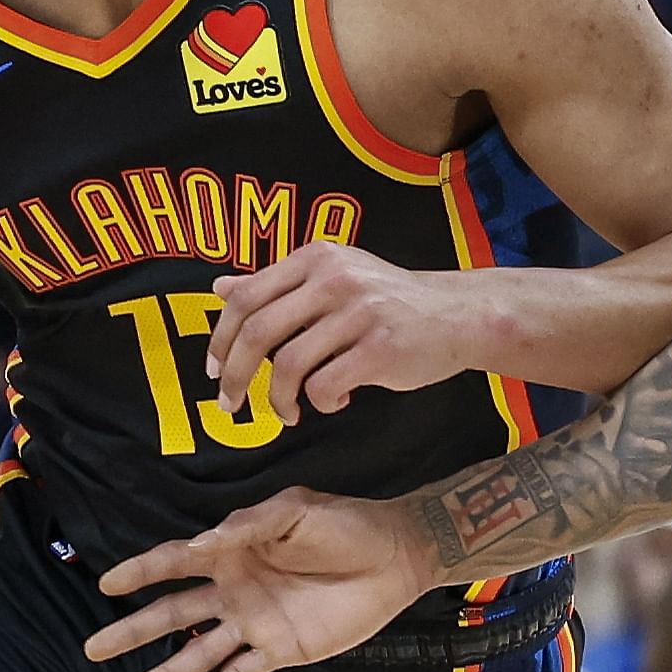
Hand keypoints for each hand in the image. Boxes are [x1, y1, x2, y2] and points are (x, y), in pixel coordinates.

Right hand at [88, 490, 435, 671]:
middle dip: (134, 631)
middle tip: (94, 649)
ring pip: (199, 651)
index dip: (140, 572)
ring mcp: (255, 623)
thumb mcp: (297, 510)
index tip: (106, 584)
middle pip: (174, 613)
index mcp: (232, 551)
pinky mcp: (281, 650)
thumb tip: (199, 547)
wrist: (395, 559)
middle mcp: (233, 590)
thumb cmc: (345, 526)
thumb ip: (248, 526)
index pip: (175, 563)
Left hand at [203, 244, 482, 424]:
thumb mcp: (332, 279)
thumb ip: (277, 285)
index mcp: (315, 258)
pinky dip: (322, 402)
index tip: (214, 370)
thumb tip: (220, 288)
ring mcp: (358, 312)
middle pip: (259, 331)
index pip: (245, 297)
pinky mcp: (381, 347)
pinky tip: (338, 399)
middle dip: (235, 375)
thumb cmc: (387, 301)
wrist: (456, 314)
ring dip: (279, 399)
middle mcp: (333, 278)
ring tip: (289, 412)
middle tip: (230, 405)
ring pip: (289, 364)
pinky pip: (326, 385)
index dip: (221, 338)